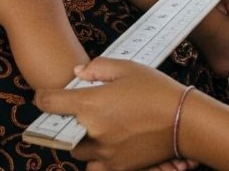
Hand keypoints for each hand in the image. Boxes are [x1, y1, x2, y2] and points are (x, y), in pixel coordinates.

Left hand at [35, 59, 184, 170]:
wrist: (185, 120)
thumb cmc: (157, 90)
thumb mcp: (127, 68)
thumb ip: (97, 68)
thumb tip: (78, 73)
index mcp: (91, 104)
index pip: (51, 103)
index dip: (43, 98)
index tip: (42, 97)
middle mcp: (93, 131)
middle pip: (64, 131)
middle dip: (68, 121)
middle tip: (80, 111)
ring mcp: (105, 153)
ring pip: (79, 152)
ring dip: (81, 141)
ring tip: (97, 127)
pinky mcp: (119, 166)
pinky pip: (97, 168)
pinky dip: (97, 160)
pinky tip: (107, 146)